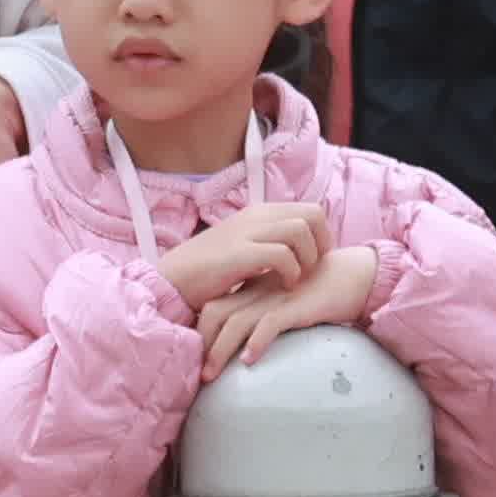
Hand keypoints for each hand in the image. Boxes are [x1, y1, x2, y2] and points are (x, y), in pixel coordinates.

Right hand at [157, 200, 329, 313]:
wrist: (173, 280)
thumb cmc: (210, 273)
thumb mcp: (244, 249)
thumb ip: (270, 244)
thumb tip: (299, 252)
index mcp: (259, 213)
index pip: (310, 210)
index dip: (322, 236)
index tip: (316, 261)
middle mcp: (256, 216)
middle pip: (312, 214)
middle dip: (322, 243)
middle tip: (313, 269)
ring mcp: (247, 232)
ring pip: (300, 230)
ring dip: (308, 258)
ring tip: (298, 279)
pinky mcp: (239, 253)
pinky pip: (282, 254)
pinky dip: (292, 272)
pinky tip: (285, 286)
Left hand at [203, 243, 382, 377]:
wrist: (356, 275)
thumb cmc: (321, 292)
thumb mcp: (286, 300)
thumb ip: (267, 314)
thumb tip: (248, 345)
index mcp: (253, 288)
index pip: (214, 305)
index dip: (201, 331)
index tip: (197, 358)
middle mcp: (259, 291)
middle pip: (216, 312)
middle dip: (203, 344)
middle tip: (199, 374)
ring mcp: (277, 297)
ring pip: (236, 322)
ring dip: (221, 350)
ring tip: (212, 376)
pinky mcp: (297, 305)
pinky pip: (270, 323)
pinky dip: (257, 342)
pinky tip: (249, 362)